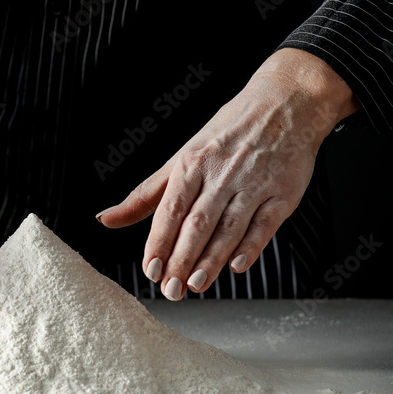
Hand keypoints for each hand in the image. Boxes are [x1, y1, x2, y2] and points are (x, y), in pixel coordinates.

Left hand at [95, 49, 357, 299]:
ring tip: (196, 285)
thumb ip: (146, 194)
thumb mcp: (182, 157)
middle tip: (172, 289)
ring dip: (211, 259)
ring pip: (228, 228)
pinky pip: (265, 224)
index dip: (159, 243)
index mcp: (192, 163)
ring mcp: (254, 183)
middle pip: (197, 223)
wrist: (285, 103)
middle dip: (181, 259)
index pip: (169, 210)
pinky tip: (237, 265)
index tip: (151, 270)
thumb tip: (107, 218)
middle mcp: (221, 173)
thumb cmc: (229, 132)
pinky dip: (251, 246)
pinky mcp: (283, 192)